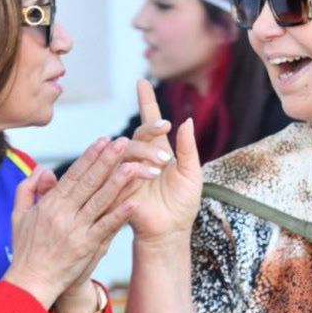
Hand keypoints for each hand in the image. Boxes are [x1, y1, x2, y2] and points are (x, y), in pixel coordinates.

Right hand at [4, 137, 140, 307]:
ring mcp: (76, 231)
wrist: (31, 283)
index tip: (103, 140)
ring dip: (118, 182)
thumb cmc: (26, 249)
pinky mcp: (86, 247)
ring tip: (134, 165)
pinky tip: (135, 201)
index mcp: (48, 204)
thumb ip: (28, 189)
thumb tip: (43, 170)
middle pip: (89, 182)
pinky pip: (106, 227)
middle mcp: (63, 214)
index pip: (72, 174)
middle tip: (123, 142)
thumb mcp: (19, 215)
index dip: (90, 156)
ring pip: (100, 201)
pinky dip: (120, 214)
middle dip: (107, 160)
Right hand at [126, 79, 201, 242]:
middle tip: (165, 128)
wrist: (170, 231)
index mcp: (159, 151)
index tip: (141, 81)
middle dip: (150, 127)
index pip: (151, 122)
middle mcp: (142, 157)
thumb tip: (186, 121)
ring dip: (145, 151)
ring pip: (128, 149)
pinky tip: (149, 174)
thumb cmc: (183, 204)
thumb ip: (189, 148)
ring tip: (163, 164)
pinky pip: (120, 169)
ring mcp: (129, 170)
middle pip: (139, 133)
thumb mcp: (192, 174)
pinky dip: (135, 169)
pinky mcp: (120, 185)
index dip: (146, 101)